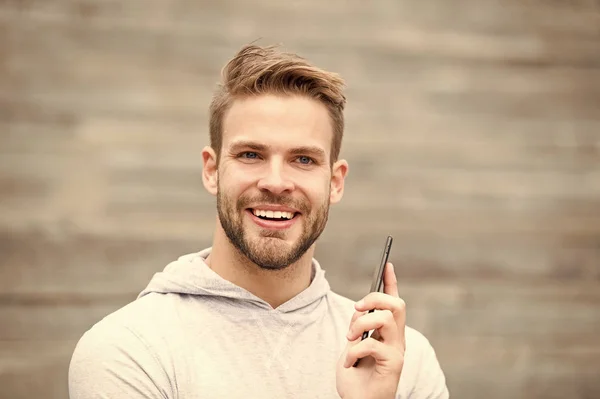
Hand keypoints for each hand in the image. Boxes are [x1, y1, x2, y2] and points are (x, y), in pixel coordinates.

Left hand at [336, 262, 405, 398]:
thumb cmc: (355, 377)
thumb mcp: (354, 345)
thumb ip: (360, 327)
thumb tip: (360, 309)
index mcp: (388, 333)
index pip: (394, 302)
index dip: (391, 282)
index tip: (387, 263)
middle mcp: (397, 340)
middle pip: (396, 304)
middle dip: (374, 299)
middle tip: (356, 309)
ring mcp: (397, 351)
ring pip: (386, 318)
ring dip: (360, 324)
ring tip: (349, 338)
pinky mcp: (393, 364)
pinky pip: (372, 344)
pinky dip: (354, 351)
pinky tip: (349, 362)